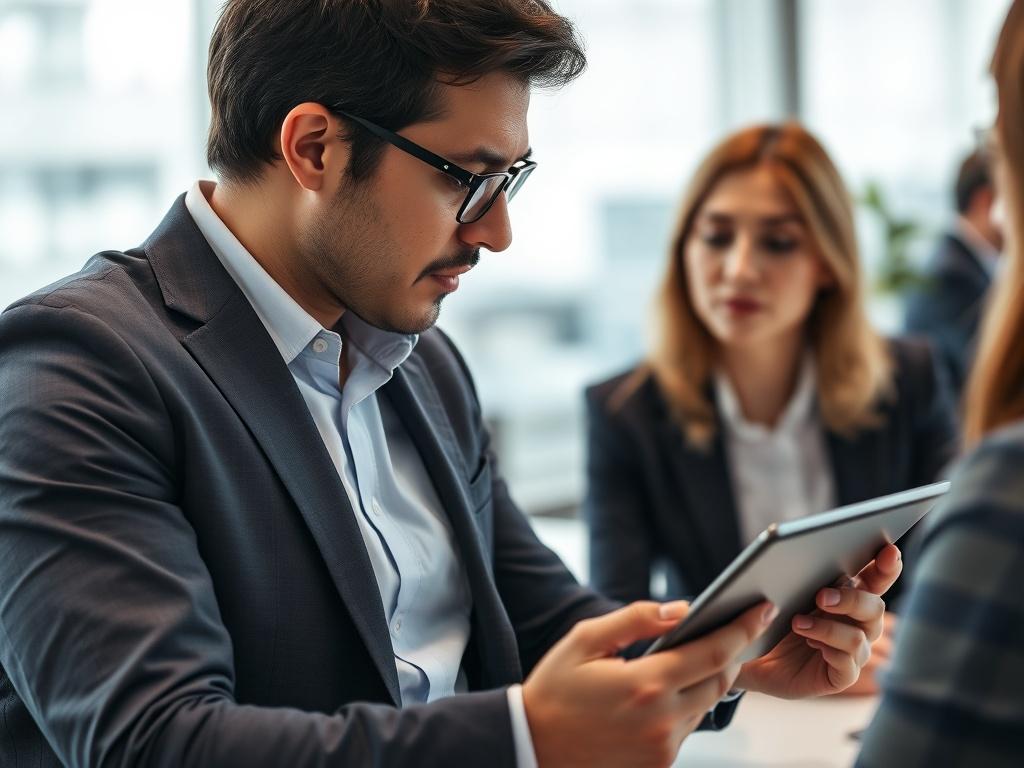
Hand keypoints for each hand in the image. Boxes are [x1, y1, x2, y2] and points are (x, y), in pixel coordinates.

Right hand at [522, 599, 775, 767]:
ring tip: (696, 654)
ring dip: (707, 678)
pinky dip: (686, 704)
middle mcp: (662, 720)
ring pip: (706, 704)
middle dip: (732, 650)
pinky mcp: (659, 766)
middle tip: (738, 625)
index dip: (743, 626)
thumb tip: (683, 609)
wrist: (532, 747)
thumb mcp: (585, 639)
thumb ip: (636, 619)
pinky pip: (687, 728)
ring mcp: (663, 748)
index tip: (761, 607)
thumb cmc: (554, 688)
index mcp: (646, 683)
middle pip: (721, 679)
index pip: (714, 651)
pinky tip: (667, 689)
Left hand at [735, 543, 901, 698]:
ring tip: (798, 622)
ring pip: (859, 636)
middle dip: (852, 598)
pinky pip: (848, 664)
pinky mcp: (841, 675)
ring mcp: (852, 651)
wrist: (749, 660)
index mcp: (846, 595)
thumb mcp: (774, 597)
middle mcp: (856, 623)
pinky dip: (831, 651)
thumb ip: (788, 582)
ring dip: (829, 627)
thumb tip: (783, 581)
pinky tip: (811, 644)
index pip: (876, 578)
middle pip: (874, 607)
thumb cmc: (769, 621)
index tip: (888, 550)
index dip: (886, 565)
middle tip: (821, 595)